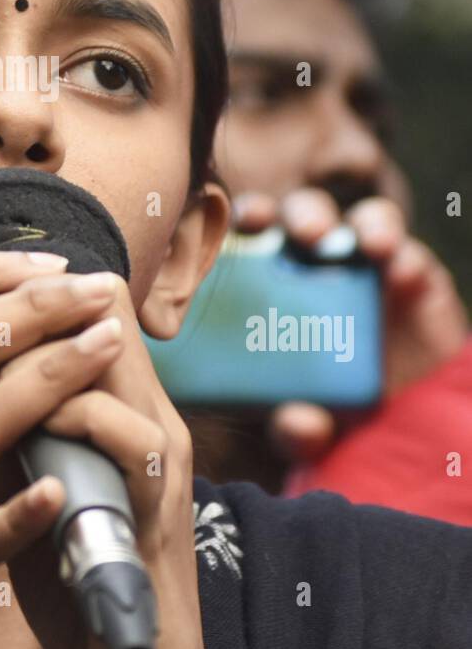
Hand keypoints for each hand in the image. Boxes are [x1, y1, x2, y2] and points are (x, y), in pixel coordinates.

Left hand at [0, 272, 224, 648]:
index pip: (85, 303)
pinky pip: (126, 436)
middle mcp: (147, 412)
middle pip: (101, 308)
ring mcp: (158, 453)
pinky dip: (75, 422)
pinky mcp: (161, 502)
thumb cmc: (72, 572)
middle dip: (30, 310)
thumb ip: (4, 434)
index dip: (27, 293)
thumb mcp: (28, 485)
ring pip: (111, 358)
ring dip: (40, 361)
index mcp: (117, 403)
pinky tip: (29, 437)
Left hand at [232, 188, 468, 463]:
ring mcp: (365, 267)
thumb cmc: (332, 414)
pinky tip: (398, 272)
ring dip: (357, 224)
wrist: (402, 426)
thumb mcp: (308, 433)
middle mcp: (315, 265)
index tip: (238, 225)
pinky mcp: (411, 276)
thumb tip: (299, 424)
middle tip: (294, 232)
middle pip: (298, 218)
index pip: (245, 241)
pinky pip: (407, 253)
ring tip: (351, 243)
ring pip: (354, 222)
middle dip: (294, 215)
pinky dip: (401, 255)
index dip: (240, 223)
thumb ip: (296, 432)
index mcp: (269, 287)